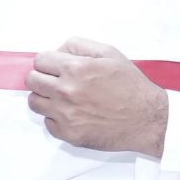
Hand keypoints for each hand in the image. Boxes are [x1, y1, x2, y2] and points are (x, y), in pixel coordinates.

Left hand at [28, 39, 169, 155]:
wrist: (148, 119)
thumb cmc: (130, 85)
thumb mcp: (110, 53)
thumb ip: (79, 46)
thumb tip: (57, 51)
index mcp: (75, 69)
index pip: (39, 60)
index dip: (48, 62)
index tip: (57, 67)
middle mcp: (66, 91)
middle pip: (32, 80)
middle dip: (43, 77)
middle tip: (58, 81)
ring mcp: (65, 115)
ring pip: (34, 102)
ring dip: (45, 97)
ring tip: (64, 98)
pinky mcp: (67, 134)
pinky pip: (47, 122)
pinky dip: (56, 118)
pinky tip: (73, 114)